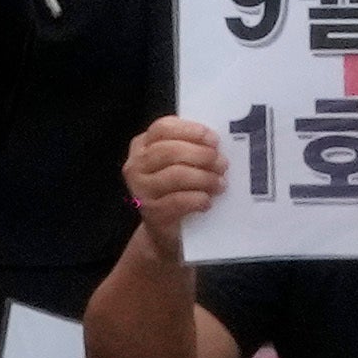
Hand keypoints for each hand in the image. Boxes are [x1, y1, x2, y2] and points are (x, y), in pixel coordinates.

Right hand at [120, 115, 230, 237]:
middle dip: (201, 155)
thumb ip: (191, 146)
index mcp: (142, 145)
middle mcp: (136, 165)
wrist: (168, 229)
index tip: (213, 139)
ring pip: (175, 175)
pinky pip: (177, 201)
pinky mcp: (150, 213)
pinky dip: (197, 199)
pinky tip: (207, 201)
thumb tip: (216, 141)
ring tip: (220, 183)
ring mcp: (140, 190)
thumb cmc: (178, 187)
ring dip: (203, 178)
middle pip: (169, 151)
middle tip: (222, 163)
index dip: (190, 130)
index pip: (163, 128)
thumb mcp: (180, 162)